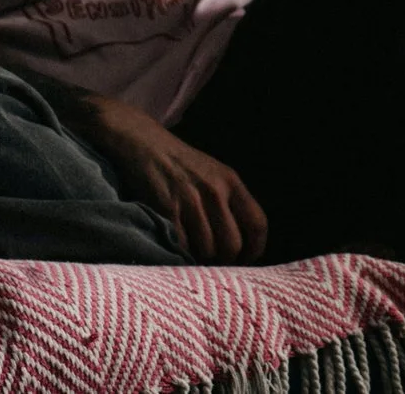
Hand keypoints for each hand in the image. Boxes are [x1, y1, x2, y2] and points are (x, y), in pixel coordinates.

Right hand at [79, 92, 266, 263]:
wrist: (146, 143)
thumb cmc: (182, 163)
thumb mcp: (214, 173)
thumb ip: (230, 201)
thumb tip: (241, 242)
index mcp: (231, 181)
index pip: (258, 223)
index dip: (255, 249)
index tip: (246, 259)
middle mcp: (215, 191)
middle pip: (232, 244)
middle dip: (225, 260)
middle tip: (214, 261)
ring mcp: (191, 200)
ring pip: (207, 250)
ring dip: (201, 259)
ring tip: (194, 253)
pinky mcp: (168, 209)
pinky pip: (183, 245)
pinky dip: (181, 253)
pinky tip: (178, 246)